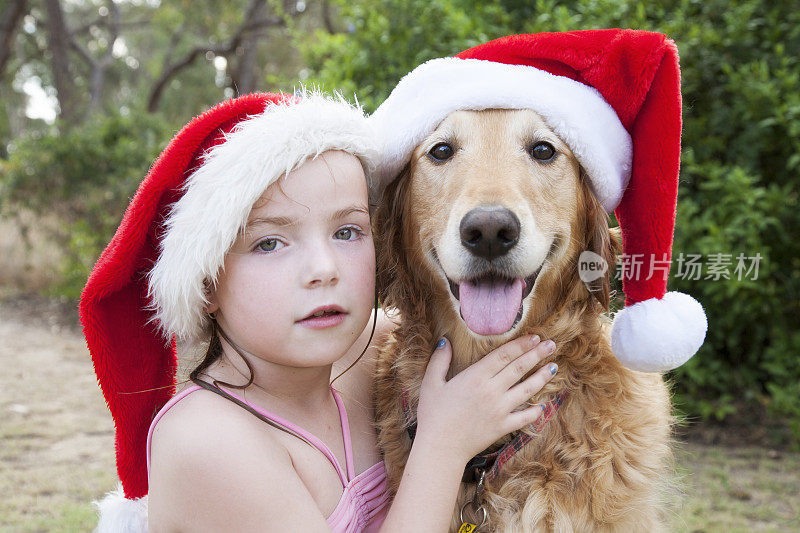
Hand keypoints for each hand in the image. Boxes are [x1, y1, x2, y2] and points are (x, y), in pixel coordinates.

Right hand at [415, 335, 556, 462]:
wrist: (440, 447)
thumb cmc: (432, 415)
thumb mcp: (431, 383)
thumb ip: (439, 360)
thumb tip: (446, 341)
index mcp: (475, 377)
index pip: (504, 355)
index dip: (521, 344)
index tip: (534, 337)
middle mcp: (492, 391)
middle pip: (519, 368)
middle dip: (537, 354)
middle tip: (551, 344)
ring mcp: (500, 410)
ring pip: (527, 390)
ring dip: (541, 377)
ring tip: (553, 367)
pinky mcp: (503, 427)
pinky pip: (524, 418)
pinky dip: (535, 411)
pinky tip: (542, 405)